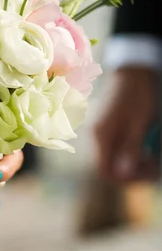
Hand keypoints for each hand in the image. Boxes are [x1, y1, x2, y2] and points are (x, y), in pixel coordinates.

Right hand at [94, 67, 159, 181]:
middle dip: (131, 172)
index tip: (145, 178)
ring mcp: (100, 131)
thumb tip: (124, 174)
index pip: (104, 169)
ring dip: (131, 163)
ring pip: (112, 157)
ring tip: (151, 158)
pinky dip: (128, 152)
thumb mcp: (139, 124)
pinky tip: (143, 148)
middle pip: (108, 165)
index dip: (123, 179)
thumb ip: (130, 149)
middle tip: (154, 169)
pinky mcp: (106, 127)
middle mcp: (96, 135)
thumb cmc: (137, 95)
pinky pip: (114, 147)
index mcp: (101, 135)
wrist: (132, 71)